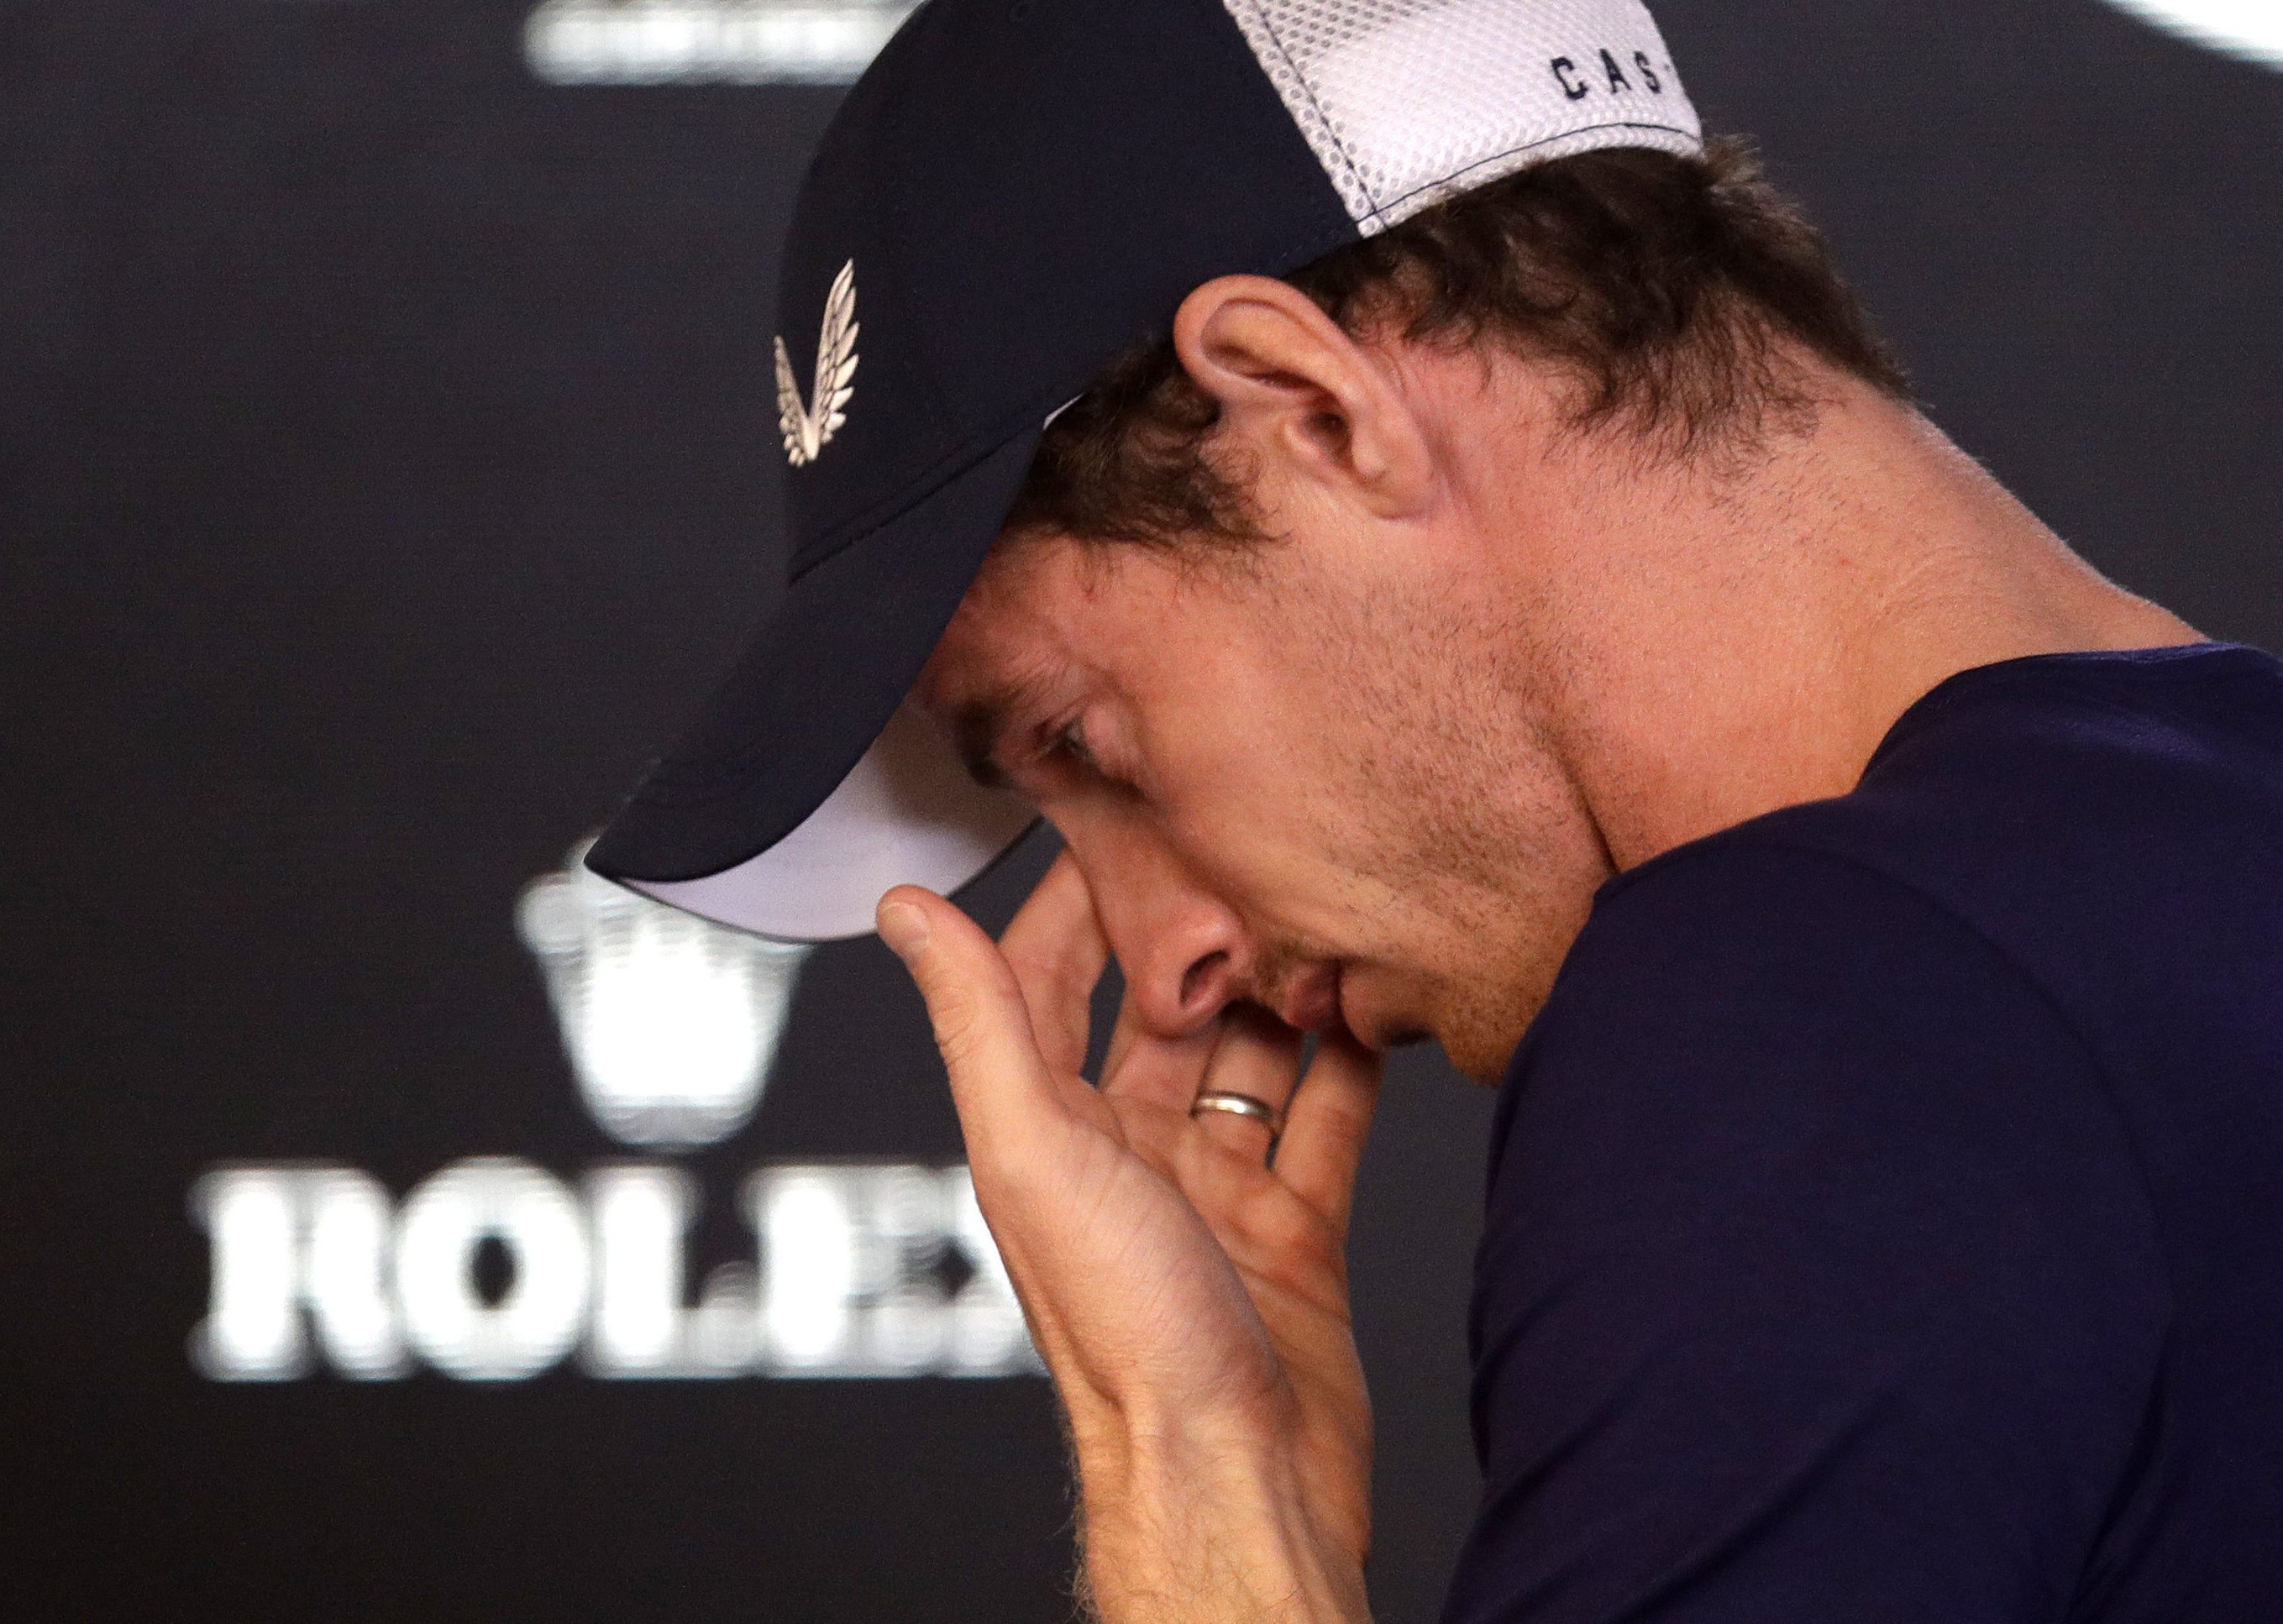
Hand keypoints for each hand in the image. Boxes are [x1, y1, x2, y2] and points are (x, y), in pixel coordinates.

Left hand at [879, 855, 1382, 1622]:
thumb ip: (981, 1022)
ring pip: (1251, 1052)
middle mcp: (1127, 1152)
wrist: (1237, 1472)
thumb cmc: (1127, 1339)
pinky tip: (1376, 999)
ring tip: (1322, 907)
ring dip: (1282, 985)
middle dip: (1198, 927)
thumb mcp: (1037, 1150)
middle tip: (1246, 841)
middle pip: (1161, 1006)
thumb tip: (906, 912)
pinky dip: (1352, 1059)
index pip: (1047, 975)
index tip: (1114, 810)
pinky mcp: (1294, 1226)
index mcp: (1050, 1130)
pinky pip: (1327, 1116)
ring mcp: (1214, 1188)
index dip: (1076, 892)